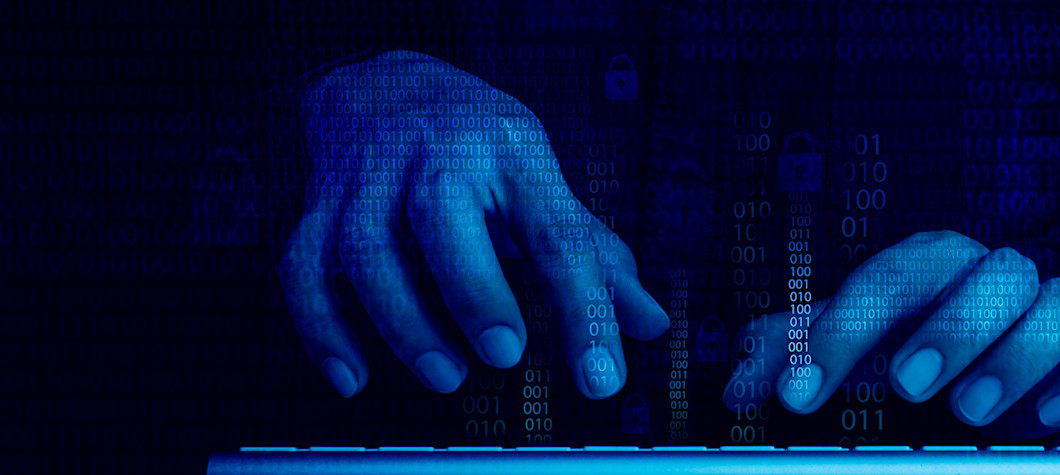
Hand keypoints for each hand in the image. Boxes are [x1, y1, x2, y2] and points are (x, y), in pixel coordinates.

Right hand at [279, 50, 667, 397]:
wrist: (383, 82)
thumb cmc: (475, 142)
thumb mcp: (541, 180)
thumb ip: (593, 255)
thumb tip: (650, 322)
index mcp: (510, 152)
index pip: (557, 233)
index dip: (584, 309)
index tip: (602, 377)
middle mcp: (437, 154)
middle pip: (444, 215)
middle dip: (475, 290)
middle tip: (505, 354)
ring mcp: (370, 176)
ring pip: (368, 248)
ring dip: (405, 322)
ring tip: (446, 374)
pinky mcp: (320, 202)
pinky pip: (305, 265)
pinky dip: (322, 327)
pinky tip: (353, 375)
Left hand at [724, 231, 1059, 437]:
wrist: (1007, 325)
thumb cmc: (917, 334)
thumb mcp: (853, 341)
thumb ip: (797, 353)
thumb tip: (739, 380)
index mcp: (928, 265)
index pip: (887, 279)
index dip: (840, 333)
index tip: (801, 395)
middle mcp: (994, 274)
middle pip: (992, 274)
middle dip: (951, 330)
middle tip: (907, 388)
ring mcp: (1054, 303)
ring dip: (1017, 357)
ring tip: (971, 413)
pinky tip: (1050, 418)